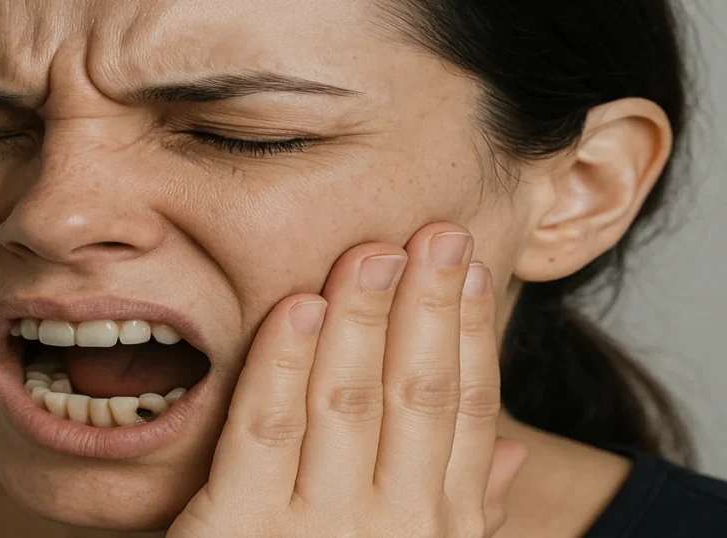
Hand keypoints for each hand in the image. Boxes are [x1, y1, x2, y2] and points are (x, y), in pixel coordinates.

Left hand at [168, 223, 528, 537]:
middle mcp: (390, 526)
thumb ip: (461, 512)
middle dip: (427, 308)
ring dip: (364, 318)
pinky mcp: (237, 529)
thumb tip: (516, 455)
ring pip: (346, 400)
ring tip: (375, 251)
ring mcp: (316, 529)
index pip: (466, 412)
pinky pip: (265, 431)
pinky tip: (301, 306)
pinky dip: (283, 364)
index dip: (470, 335)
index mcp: (436, 528)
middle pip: (416, 395)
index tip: (471, 269)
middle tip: (435, 233)